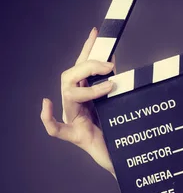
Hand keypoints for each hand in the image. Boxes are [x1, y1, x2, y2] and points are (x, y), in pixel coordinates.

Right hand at [40, 27, 115, 175]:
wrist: (126, 160)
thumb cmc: (123, 133)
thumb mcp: (122, 104)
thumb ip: (119, 87)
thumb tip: (116, 65)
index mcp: (89, 95)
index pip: (84, 67)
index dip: (88, 49)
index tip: (96, 32)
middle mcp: (77, 105)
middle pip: (70, 76)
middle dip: (88, 66)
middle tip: (110, 66)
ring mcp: (74, 120)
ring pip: (67, 94)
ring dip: (86, 87)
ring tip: (108, 85)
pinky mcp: (76, 137)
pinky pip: (55, 129)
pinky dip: (47, 117)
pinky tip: (46, 103)